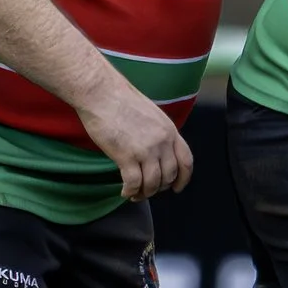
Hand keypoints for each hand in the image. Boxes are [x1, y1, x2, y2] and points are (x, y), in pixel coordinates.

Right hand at [79, 76, 192, 199]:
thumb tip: (157, 152)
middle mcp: (162, 142)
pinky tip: (125, 192)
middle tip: (149, 190)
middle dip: (161, 188)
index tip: (177, 188)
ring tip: (136, 194)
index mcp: (170, 130)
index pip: (186, 160)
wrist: (101, 93)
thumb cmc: (121, 100)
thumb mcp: (151, 115)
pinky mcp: (126, 156)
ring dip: (145, 193)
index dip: (184, 178)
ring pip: (153, 183)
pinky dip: (130, 191)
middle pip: (170, 175)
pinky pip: (134, 183)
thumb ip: (158, 133)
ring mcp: (145, 150)